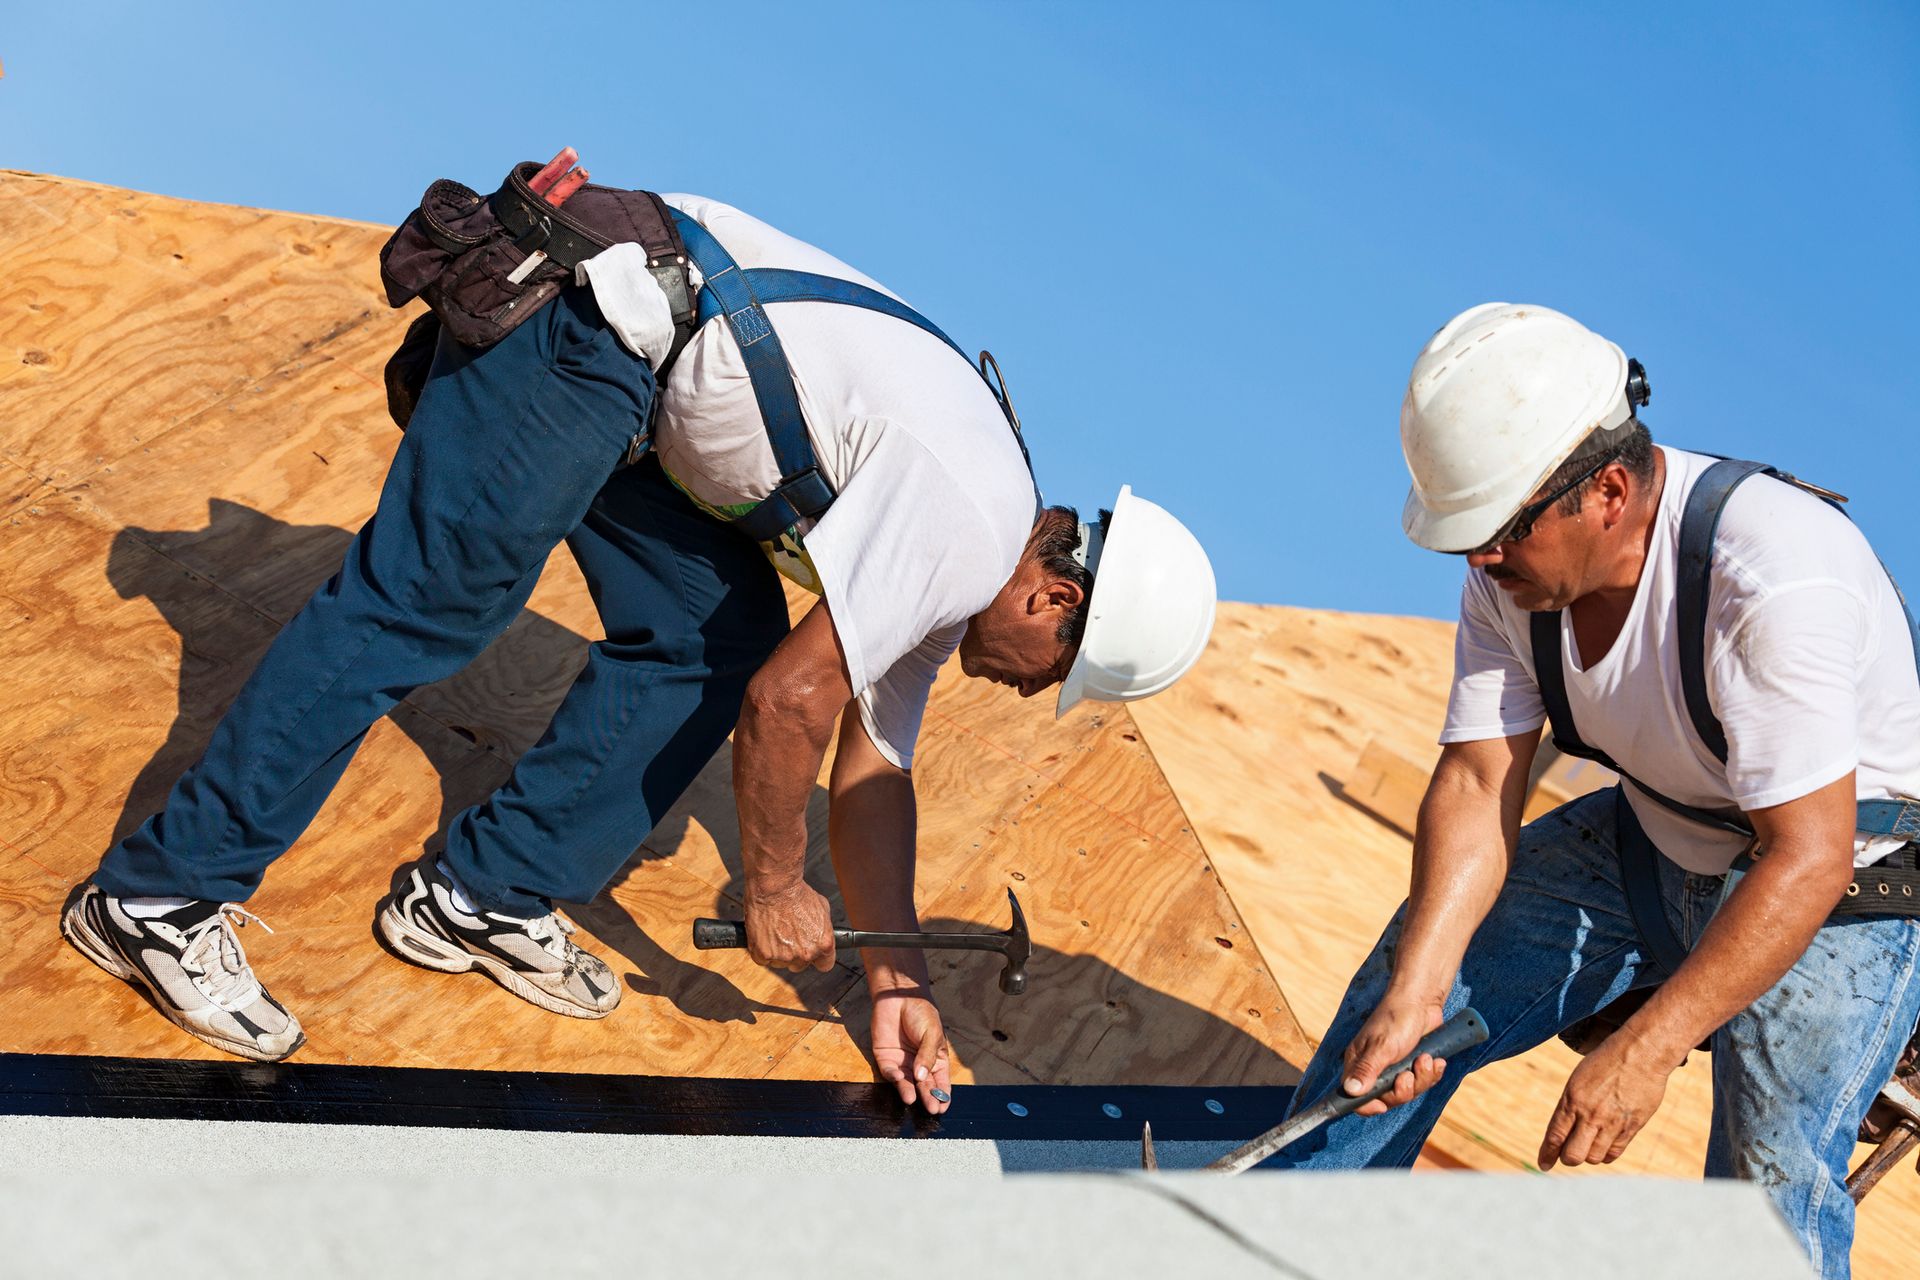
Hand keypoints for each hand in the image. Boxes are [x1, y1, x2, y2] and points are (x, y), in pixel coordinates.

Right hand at [743, 881, 836, 972]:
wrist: (775, 886)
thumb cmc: (797, 893)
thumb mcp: (822, 909)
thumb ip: (824, 930)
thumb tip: (822, 936)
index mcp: (823, 944)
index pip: (825, 965)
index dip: (817, 958)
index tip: (812, 952)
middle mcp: (805, 954)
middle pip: (800, 965)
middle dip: (795, 954)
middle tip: (789, 936)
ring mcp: (784, 957)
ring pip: (780, 963)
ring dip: (778, 952)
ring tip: (776, 930)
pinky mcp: (763, 955)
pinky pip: (763, 960)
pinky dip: (762, 950)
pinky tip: (764, 934)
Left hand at [870, 985, 951, 1113]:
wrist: (899, 996)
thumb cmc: (921, 1012)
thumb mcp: (932, 1032)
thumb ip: (927, 1055)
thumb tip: (923, 1077)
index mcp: (935, 1059)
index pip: (940, 1081)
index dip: (942, 1094)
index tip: (942, 1106)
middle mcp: (919, 1065)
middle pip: (924, 1086)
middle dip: (927, 1097)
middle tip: (930, 1109)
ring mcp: (902, 1063)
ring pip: (907, 1083)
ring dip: (909, 1092)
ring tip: (911, 1099)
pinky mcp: (886, 1058)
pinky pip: (889, 1072)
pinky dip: (894, 1077)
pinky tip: (900, 1078)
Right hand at [1342, 994, 1448, 1115]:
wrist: (1421, 1001)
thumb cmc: (1396, 1018)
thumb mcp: (1382, 1047)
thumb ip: (1367, 1070)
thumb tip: (1350, 1091)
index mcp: (1359, 1063)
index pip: (1356, 1097)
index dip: (1368, 1106)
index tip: (1383, 1106)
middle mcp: (1375, 1068)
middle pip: (1387, 1099)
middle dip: (1403, 1090)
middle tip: (1409, 1074)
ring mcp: (1395, 1067)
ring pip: (1408, 1091)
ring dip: (1421, 1079)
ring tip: (1425, 1059)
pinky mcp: (1413, 1064)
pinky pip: (1423, 1082)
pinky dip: (1431, 1073)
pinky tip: (1435, 1059)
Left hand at [1538, 1029, 1672, 1169]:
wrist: (1641, 1053)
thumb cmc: (1606, 1061)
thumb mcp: (1579, 1079)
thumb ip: (1571, 1105)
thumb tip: (1563, 1131)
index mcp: (1572, 1099)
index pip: (1555, 1135)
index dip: (1547, 1154)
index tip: (1544, 1165)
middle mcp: (1590, 1114)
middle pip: (1573, 1155)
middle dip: (1568, 1158)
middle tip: (1567, 1154)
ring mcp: (1612, 1122)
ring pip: (1594, 1158)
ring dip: (1588, 1156)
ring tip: (1588, 1146)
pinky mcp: (1632, 1127)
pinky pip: (1614, 1152)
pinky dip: (1606, 1154)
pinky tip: (1604, 1147)